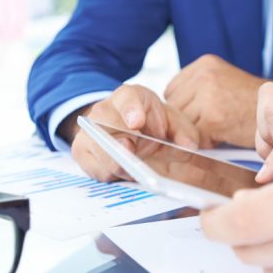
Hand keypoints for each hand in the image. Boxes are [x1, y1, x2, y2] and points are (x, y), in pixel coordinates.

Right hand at [67, 85, 204, 181]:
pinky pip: (93, 166)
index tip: (137, 122)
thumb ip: (183, 132)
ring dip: (116, 161)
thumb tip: (189, 146)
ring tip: (135, 169)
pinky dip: (109, 174)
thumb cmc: (151, 124)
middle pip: (104, 121)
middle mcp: (105, 110)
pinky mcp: (83, 152)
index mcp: (130, 97)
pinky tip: (123, 175)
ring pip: (97, 147)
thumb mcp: (172, 123)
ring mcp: (90, 131)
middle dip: (119, 139)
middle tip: (132, 151)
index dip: (130, 109)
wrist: (129, 130)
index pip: (127, 97)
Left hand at [165, 54, 272, 147]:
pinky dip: (208, 142)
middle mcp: (204, 76)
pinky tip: (224, 134)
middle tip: (213, 122)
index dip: (184, 106)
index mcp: (204, 64)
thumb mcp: (222, 81)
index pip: (171, 90)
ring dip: (197, 131)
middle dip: (188, 119)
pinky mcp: (213, 117)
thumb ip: (196, 88)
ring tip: (220, 127)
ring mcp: (208, 95)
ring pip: (183, 123)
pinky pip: (195, 136)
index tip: (200, 112)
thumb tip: (169, 109)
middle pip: (174, 107)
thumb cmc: (251, 103)